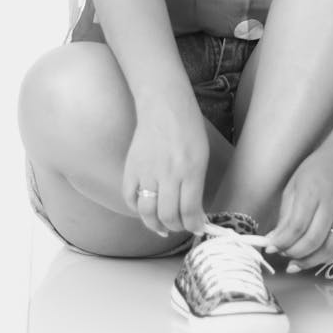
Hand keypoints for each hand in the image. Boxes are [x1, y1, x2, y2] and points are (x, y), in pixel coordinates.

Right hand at [122, 91, 209, 237]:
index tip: (198, 228)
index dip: (195, 225)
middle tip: (182, 226)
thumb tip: (194, 211)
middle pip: (169, 215)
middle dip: (177, 227)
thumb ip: (197, 183)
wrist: (164, 104)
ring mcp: (147, 171)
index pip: (190, 210)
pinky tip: (147, 210)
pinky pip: (131, 198)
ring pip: (148, 212)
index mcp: (191, 169)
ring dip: (156, 225)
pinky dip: (137, 210)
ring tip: (164, 227)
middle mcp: (168, 173)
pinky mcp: (131, 167)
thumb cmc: (188, 127)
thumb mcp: (202, 154)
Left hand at [265, 138, 332, 270]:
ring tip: (295, 263)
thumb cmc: (317, 170)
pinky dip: (327, 259)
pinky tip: (314, 259)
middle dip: (293, 253)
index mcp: (313, 192)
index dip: (282, 242)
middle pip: (312, 240)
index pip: (297, 226)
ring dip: (310, 261)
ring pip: (329, 249)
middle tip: (282, 254)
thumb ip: (285, 214)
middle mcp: (331, 206)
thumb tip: (274, 239)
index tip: (270, 247)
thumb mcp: (294, 184)